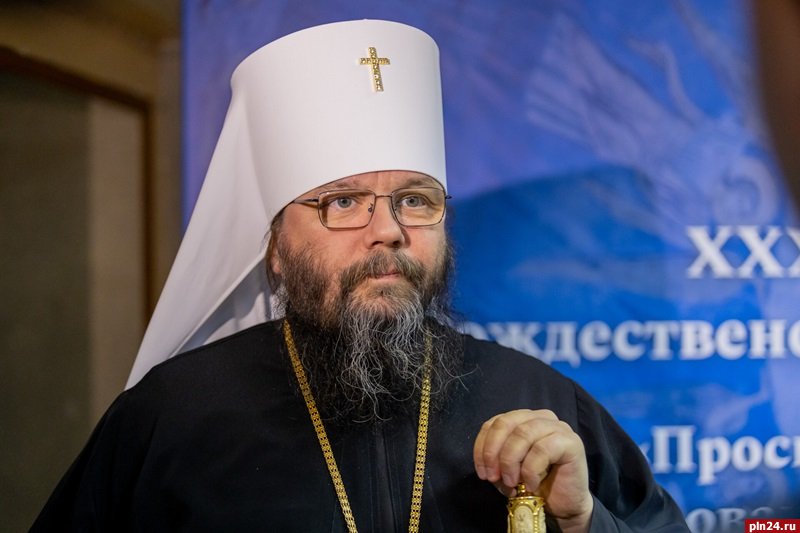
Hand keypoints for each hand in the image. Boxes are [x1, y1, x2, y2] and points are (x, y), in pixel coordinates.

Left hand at [473, 409, 593, 531]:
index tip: (482, 473)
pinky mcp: (571, 442)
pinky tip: (531, 485)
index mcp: (523, 419)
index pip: (494, 423)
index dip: (482, 447)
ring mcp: (558, 427)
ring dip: (510, 461)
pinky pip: (542, 450)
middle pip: (506, 423)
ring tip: (511, 483)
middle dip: (493, 453)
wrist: (564, 505)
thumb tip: (488, 465)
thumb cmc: (534, 484)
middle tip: (493, 477)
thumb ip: (496, 460)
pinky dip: (530, 470)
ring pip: (523, 434)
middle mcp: (541, 417)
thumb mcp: (507, 470)